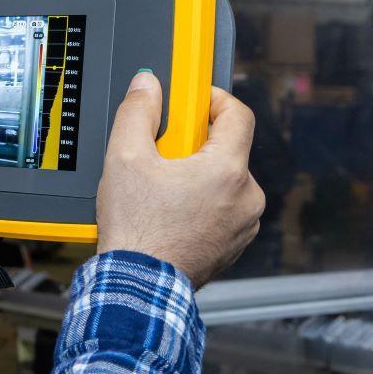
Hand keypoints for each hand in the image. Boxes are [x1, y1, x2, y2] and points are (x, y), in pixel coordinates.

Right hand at [96, 71, 264, 287]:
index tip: (194, 102)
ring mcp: (244, 226)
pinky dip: (203, 205)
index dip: (214, 99)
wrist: (138, 288)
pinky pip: (224, 210)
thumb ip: (138, 112)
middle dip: (197, 145)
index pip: (238, 114)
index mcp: (229, 170)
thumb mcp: (125, 158)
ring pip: (226, 182)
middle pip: (229, 150)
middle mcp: (247, 198)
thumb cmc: (136, 231)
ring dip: (200, 177)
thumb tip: (147, 85)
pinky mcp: (234, 246)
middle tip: (164, 153)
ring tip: (163, 190)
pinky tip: (172, 214)